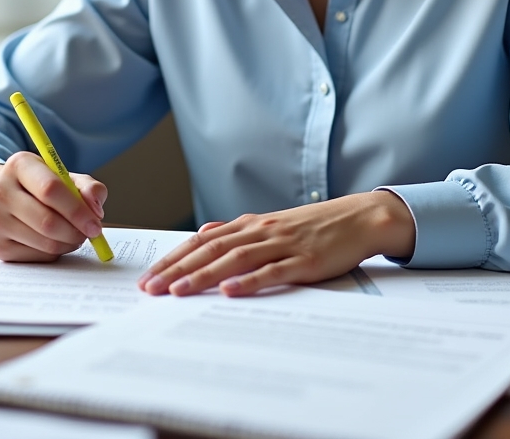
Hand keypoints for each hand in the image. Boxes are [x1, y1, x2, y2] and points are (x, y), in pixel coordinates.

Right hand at [0, 153, 107, 262]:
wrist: (8, 198)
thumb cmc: (44, 186)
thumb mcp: (68, 177)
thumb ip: (89, 188)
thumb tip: (95, 208)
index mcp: (19, 164)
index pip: (50, 189)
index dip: (77, 210)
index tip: (96, 223)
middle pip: (46, 220)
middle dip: (76, 231)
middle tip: (91, 233)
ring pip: (43, 241)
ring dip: (68, 243)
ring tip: (75, 235)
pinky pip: (35, 256)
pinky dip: (53, 253)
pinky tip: (55, 241)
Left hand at [138, 190, 414, 297]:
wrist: (359, 218)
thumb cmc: (315, 226)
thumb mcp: (272, 224)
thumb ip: (238, 230)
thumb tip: (204, 232)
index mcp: (252, 224)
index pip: (203, 241)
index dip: (174, 258)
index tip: (149, 276)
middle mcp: (262, 231)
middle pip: (212, 249)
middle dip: (178, 269)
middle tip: (150, 289)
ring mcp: (283, 245)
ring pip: (235, 260)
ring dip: (203, 275)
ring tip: (178, 292)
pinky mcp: (304, 261)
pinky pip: (272, 272)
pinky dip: (249, 281)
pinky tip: (229, 290)